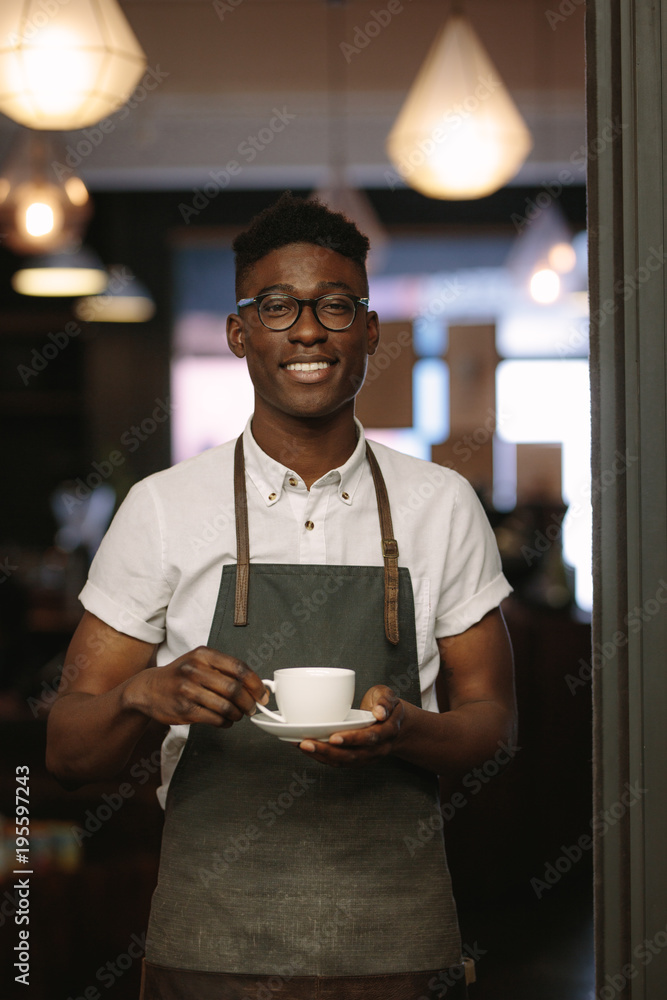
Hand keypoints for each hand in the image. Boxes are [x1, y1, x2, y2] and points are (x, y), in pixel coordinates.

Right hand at [123, 646, 267, 727]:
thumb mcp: (199, 662)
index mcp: (203, 655)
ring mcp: (188, 690)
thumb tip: (255, 686)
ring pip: (226, 706)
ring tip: (237, 715)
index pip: (239, 668)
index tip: (262, 694)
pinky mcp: (184, 709)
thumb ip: (224, 670)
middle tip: (252, 708)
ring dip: (237, 714)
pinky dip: (225, 722)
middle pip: (234, 689)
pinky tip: (225, 720)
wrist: (148, 689)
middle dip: (249, 702)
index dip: (255, 683)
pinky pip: (214, 718)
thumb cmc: (180, 675)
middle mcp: (195, 670)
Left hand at [298, 685, 403, 766]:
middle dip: (328, 751)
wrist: (395, 723)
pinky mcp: (357, 759)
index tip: (334, 737)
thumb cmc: (387, 706)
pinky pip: (339, 762)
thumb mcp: (390, 696)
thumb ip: (385, 701)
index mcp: (388, 732)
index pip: (370, 738)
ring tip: (301, 745)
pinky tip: (306, 748)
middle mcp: (378, 749)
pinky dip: (322, 757)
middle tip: (306, 743)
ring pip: (343, 762)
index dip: (352, 739)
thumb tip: (379, 711)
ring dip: (321, 756)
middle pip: (352, 755)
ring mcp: (367, 757)